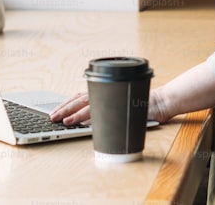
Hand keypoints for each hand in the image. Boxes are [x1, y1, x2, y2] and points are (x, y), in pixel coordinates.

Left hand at [49, 89, 173, 125]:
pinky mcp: (121, 106)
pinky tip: (82, 122)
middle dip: (65, 108)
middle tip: (52, 116)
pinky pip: (103, 112)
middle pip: (81, 99)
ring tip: (63, 120)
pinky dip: (91, 117)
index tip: (56, 111)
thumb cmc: (142, 104)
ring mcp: (114, 99)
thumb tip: (89, 120)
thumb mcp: (121, 105)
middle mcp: (108, 94)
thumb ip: (107, 108)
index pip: (81, 96)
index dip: (67, 103)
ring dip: (75, 112)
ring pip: (89, 104)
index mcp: (106, 93)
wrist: (162, 102)